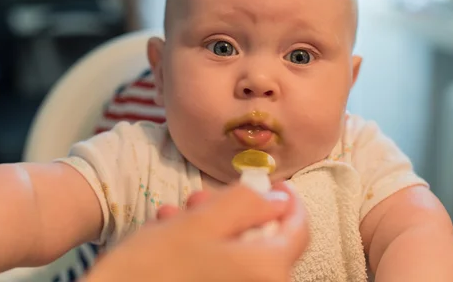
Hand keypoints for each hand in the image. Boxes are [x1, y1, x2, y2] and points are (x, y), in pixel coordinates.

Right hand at [85, 182, 308, 281]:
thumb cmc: (153, 269)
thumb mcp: (201, 223)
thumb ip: (247, 204)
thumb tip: (278, 199)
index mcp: (267, 271)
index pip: (298, 230)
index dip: (287, 200)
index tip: (272, 181)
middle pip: (262, 240)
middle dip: (232, 212)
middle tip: (200, 196)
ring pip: (234, 253)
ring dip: (209, 229)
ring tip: (174, 215)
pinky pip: (217, 271)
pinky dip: (198, 251)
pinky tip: (167, 236)